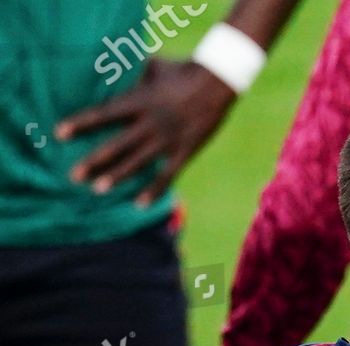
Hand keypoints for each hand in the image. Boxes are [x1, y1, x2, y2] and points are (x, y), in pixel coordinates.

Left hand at [56, 59, 235, 203]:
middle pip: (116, 145)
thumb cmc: (183, 70)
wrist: (217, 82)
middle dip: (93, 161)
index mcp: (139, 100)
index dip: (81, 123)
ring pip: (137, 162)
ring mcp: (167, 140)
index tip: (59, 133)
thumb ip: (133, 75)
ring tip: (97, 190)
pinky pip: (167, 175)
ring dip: (117, 177)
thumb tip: (116, 72)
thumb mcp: (153, 66)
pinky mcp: (184, 151)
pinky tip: (139, 204)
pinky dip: (154, 190)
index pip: (103, 114)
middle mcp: (150, 123)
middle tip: (73, 175)